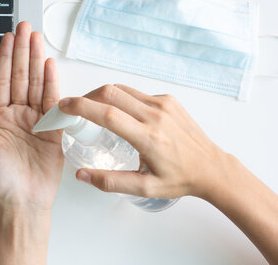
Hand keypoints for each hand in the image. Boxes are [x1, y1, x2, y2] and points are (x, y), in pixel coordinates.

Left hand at [0, 22, 62, 210]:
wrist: (21, 200)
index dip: (5, 57)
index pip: (2, 79)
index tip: (8, 37)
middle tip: (25, 28)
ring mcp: (35, 119)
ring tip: (36, 38)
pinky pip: (52, 101)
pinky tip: (50, 65)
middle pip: (20, 75)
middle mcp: (17, 114)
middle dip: (22, 50)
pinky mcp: (52, 129)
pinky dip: (52, 82)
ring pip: (36, 83)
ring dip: (36, 60)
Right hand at [58, 84, 231, 199]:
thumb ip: (110, 182)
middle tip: (73, 107)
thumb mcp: (144, 188)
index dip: (82, 107)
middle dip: (86, 97)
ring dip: (102, 95)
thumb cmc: (179, 179)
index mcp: (149, 138)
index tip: (65, 105)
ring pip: (122, 89)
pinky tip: (119, 112)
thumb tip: (81, 175)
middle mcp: (156, 116)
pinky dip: (121, 98)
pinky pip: (136, 93)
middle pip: (111, 93)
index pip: (108, 115)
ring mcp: (163, 104)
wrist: (211, 167)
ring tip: (92, 108)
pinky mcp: (168, 99)